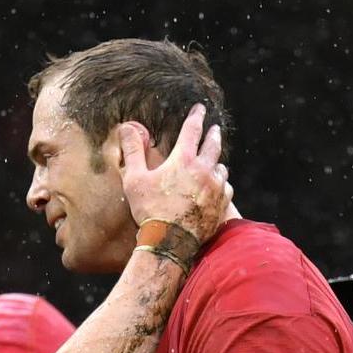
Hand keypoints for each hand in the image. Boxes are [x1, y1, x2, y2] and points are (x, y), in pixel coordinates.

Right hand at [119, 107, 229, 241]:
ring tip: (215, 162)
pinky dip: (222, 185)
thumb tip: (126, 128)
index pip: (192, 130)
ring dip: (217, 162)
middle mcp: (204, 170)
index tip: (200, 109)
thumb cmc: (150, 211)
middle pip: (213, 145)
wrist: (170, 243)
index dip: (196, 116)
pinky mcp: (221, 205)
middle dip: (213, 134)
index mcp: (184, 159)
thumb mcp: (135, 180)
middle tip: (214, 129)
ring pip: (221, 168)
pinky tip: (218, 187)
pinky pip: (226, 189)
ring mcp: (215, 188)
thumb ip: (133, 151)